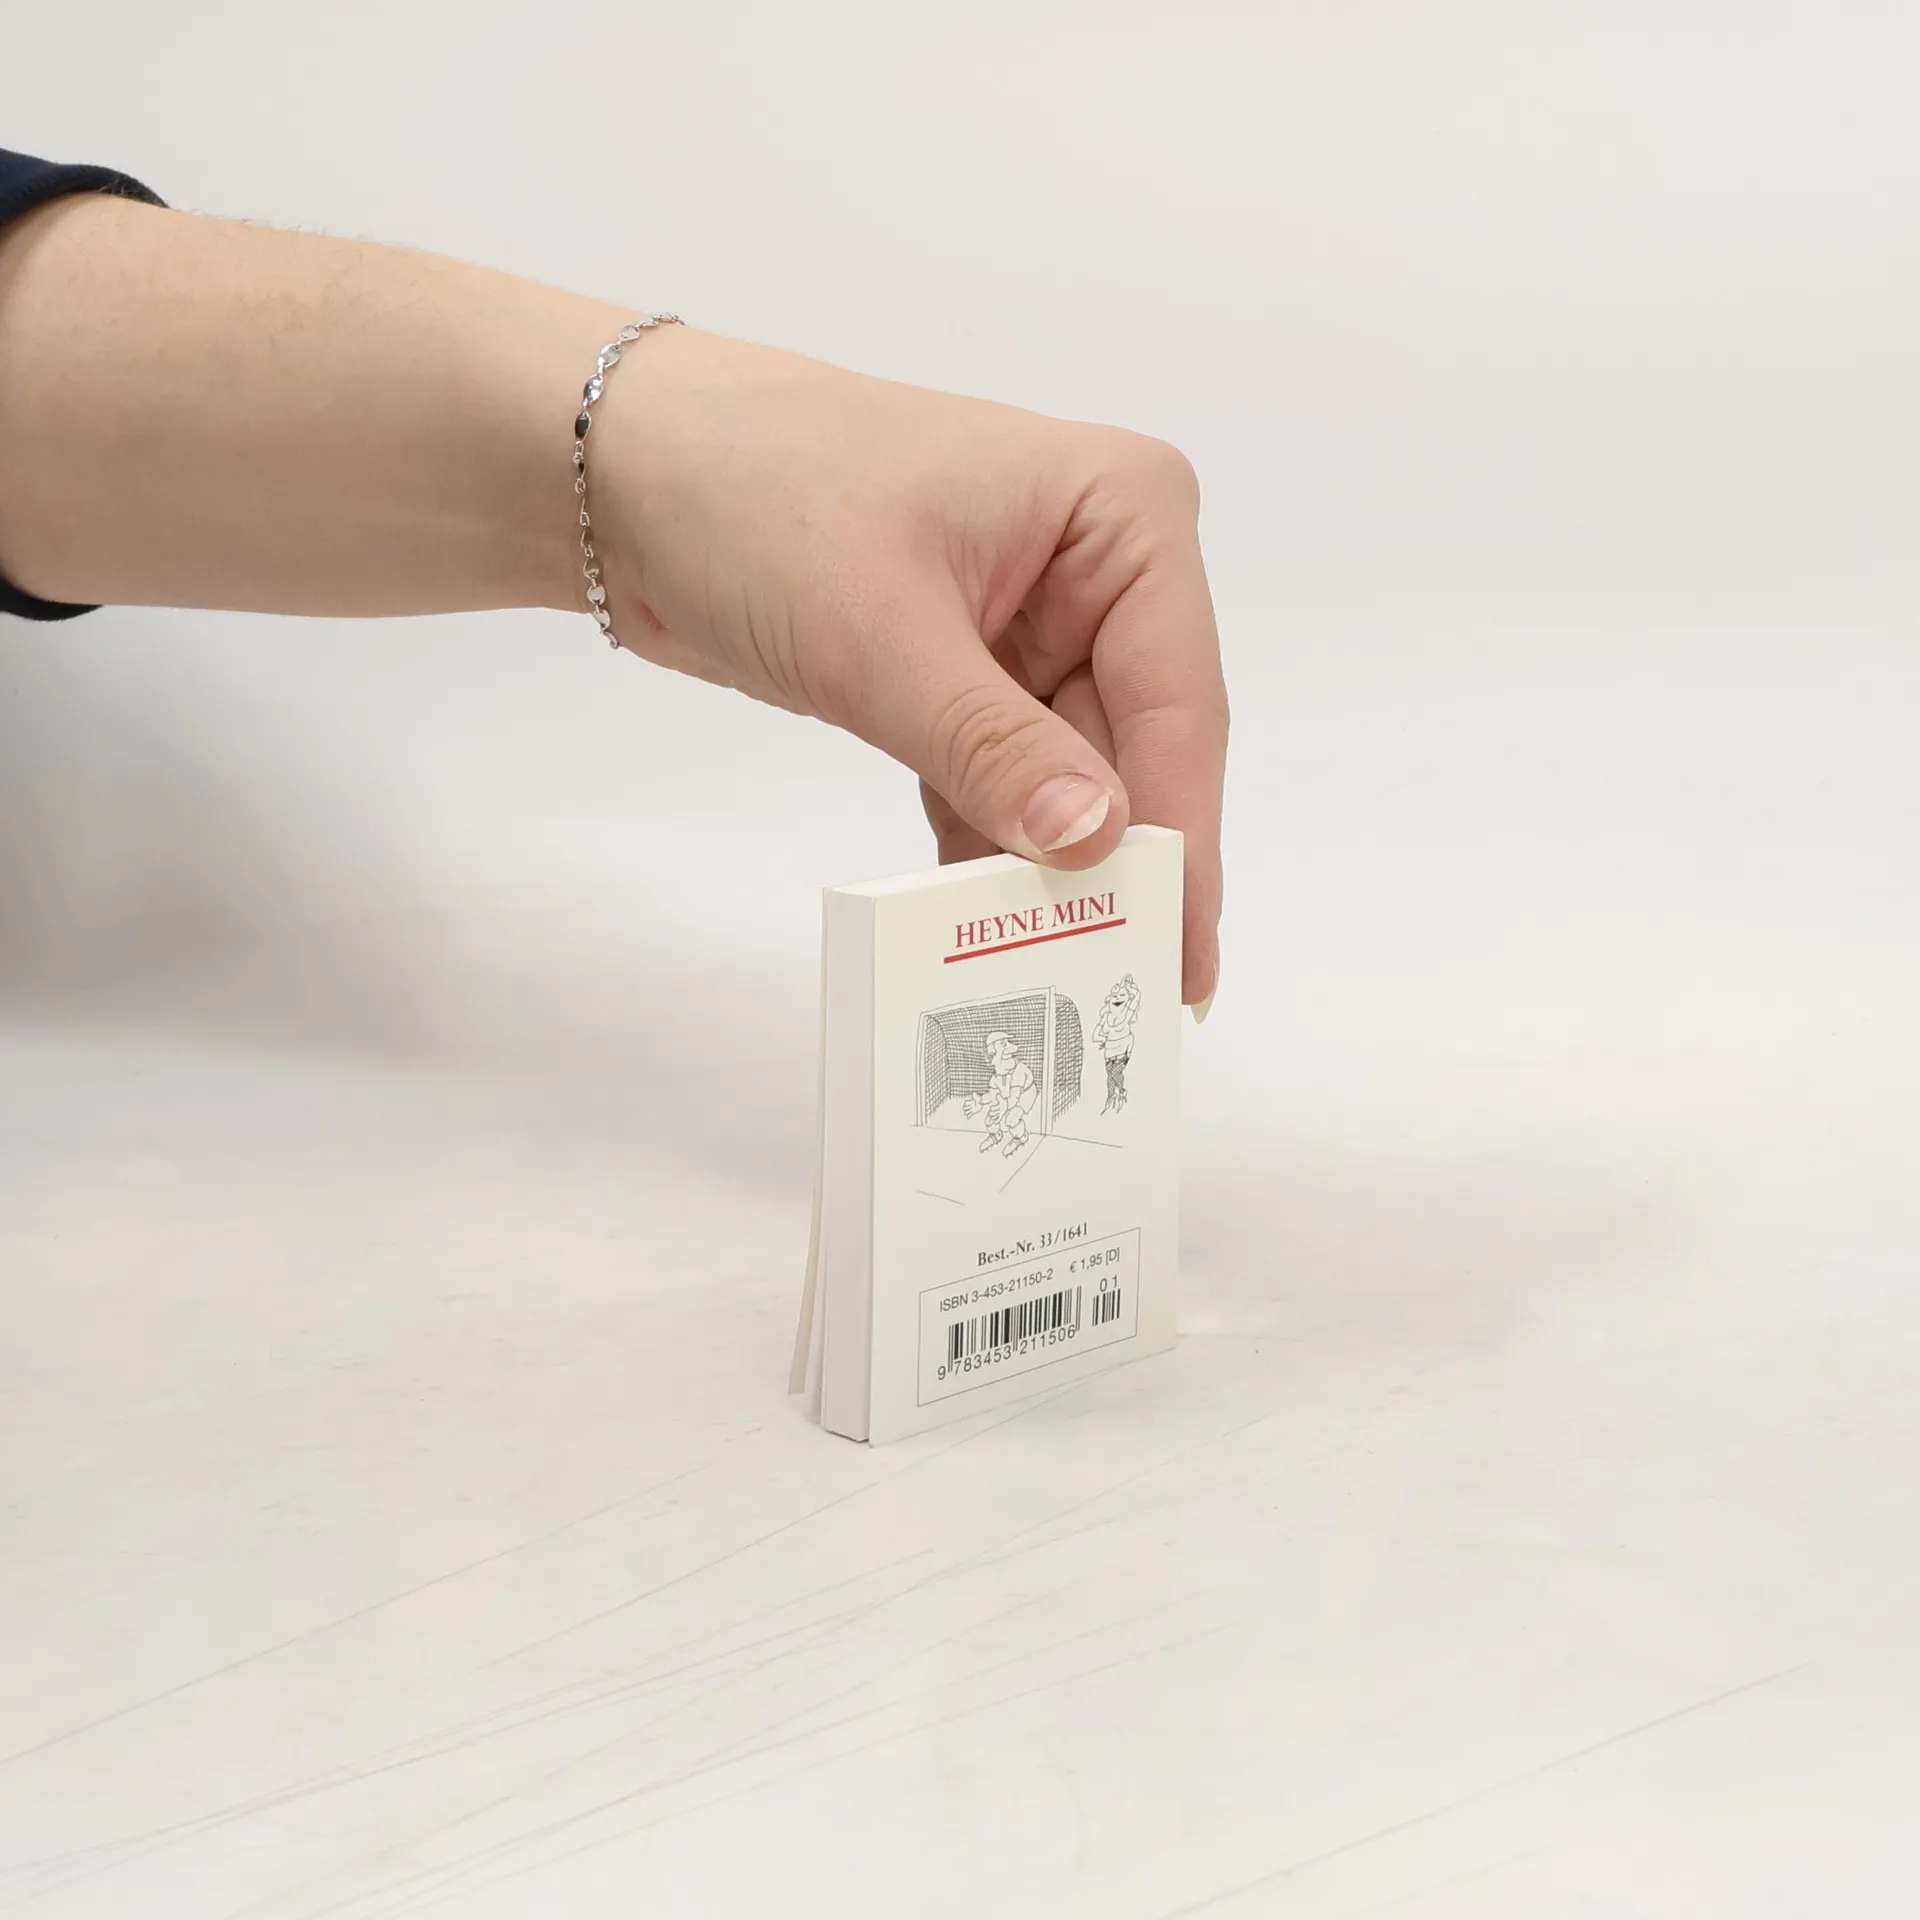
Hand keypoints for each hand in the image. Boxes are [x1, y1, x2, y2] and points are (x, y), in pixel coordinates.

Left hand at [593, 330, 1226, 1006]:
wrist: (629, 470)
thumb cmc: (756, 498)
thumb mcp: (881, 634)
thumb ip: (992, 748)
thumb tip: (1093, 845)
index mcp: (1121, 513)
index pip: (1176, 698)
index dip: (1179, 833)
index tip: (1184, 952)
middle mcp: (1098, 567)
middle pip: (1136, 746)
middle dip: (1117, 866)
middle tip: (1123, 992)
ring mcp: (1034, 625)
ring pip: (1070, 777)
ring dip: (1048, 869)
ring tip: (1052, 983)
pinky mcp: (969, 675)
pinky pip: (1002, 782)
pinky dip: (985, 848)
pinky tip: (977, 930)